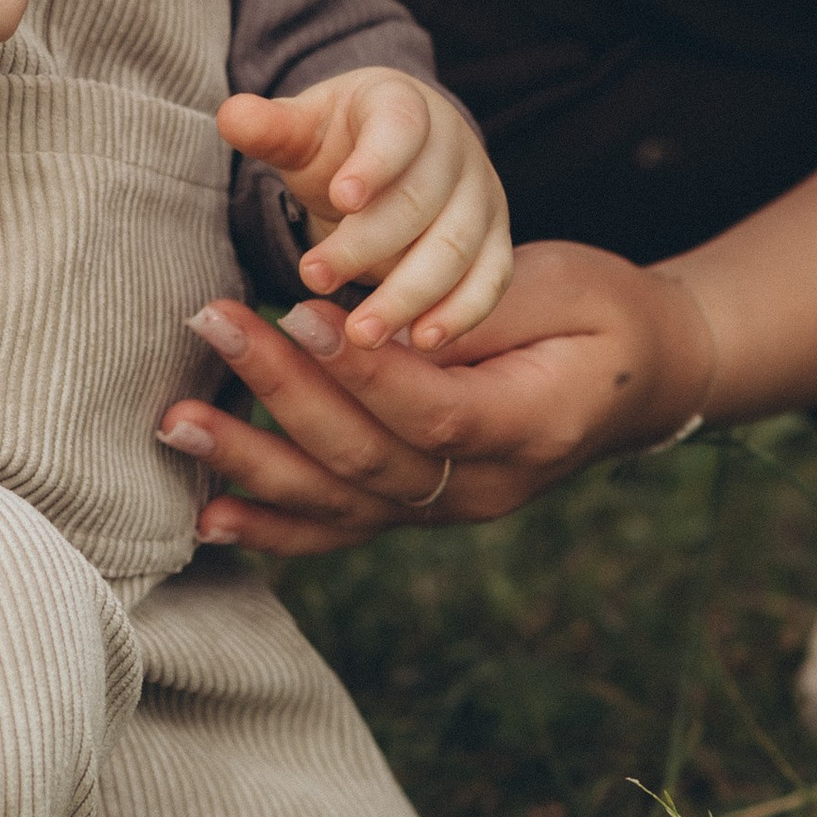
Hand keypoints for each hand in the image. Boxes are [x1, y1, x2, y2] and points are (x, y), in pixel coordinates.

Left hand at [156, 242, 715, 555]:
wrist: (639, 377)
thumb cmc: (600, 314)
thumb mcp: (562, 288)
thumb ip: (482, 309)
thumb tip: (392, 320)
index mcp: (532, 427)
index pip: (435, 413)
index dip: (364, 372)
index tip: (300, 310)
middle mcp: (485, 489)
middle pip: (370, 457)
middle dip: (281, 392)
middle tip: (214, 319)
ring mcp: (448, 509)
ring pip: (341, 503)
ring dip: (252, 464)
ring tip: (178, 421)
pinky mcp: (417, 508)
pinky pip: (340, 529)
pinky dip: (273, 527)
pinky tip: (207, 514)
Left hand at [217, 71, 511, 349]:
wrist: (394, 155)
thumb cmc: (341, 145)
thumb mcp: (303, 130)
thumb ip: (270, 129)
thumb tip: (231, 116)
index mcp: (405, 106)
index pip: (398, 129)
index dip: (375, 163)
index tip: (340, 198)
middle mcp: (454, 148)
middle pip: (422, 200)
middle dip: (369, 245)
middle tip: (315, 280)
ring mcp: (481, 197)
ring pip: (456, 247)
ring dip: (411, 293)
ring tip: (361, 334)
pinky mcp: (495, 241)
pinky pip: (490, 279)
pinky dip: (462, 313)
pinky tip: (422, 343)